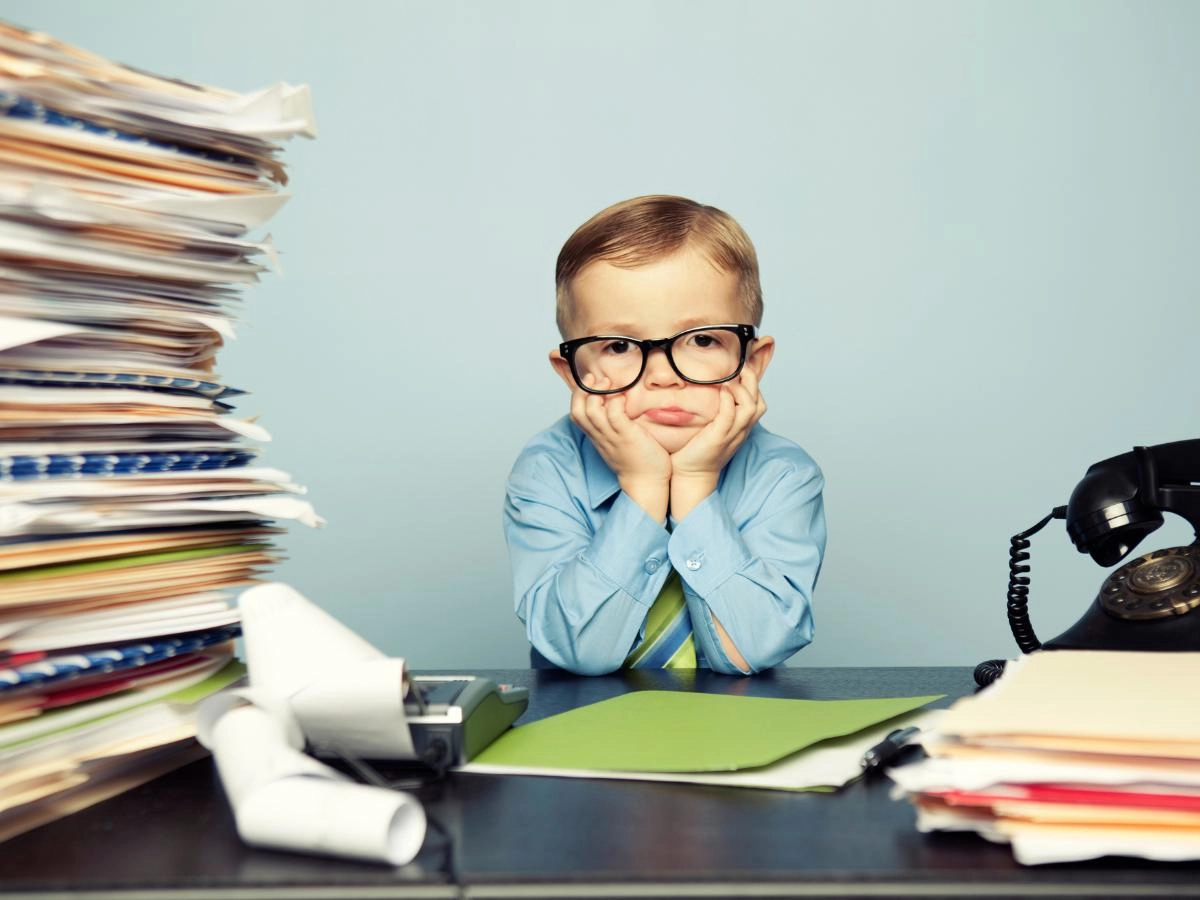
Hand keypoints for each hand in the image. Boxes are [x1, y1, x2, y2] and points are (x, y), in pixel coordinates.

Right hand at [569, 375, 670, 519]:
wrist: (646, 482)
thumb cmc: (637, 460)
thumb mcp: (618, 439)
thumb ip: (614, 423)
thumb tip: (617, 402)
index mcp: (597, 436)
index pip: (576, 413)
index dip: (578, 395)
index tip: (589, 381)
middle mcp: (600, 436)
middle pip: (577, 411)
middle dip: (582, 390)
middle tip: (594, 378)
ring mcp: (612, 437)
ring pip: (591, 412)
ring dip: (597, 393)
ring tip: (608, 383)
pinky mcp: (626, 437)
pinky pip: (615, 416)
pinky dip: (617, 402)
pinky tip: (624, 398)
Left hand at [671, 367, 765, 477]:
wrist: (691, 474)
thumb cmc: (698, 450)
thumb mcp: (713, 428)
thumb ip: (718, 412)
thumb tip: (714, 392)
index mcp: (741, 428)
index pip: (759, 403)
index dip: (754, 385)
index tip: (744, 369)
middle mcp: (741, 431)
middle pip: (759, 403)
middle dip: (753, 382)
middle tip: (742, 367)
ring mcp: (731, 434)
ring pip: (751, 408)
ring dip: (742, 390)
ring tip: (731, 379)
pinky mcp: (718, 438)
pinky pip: (730, 416)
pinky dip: (728, 401)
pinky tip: (722, 390)